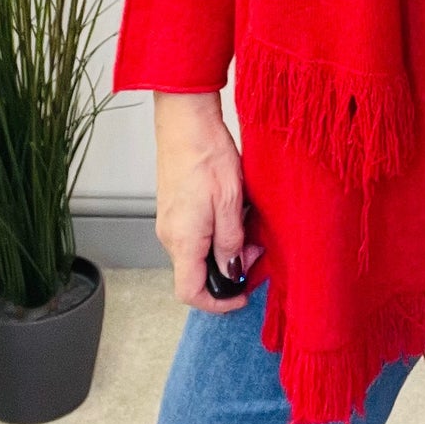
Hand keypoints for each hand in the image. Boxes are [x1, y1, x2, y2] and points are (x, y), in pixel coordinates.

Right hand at [153, 91, 263, 312]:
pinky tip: (233, 212)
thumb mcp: (230, 202)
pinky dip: (215, 233)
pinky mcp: (174, 208)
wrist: (185, 121)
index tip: (242, 295)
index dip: (217, 302)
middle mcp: (170, 236)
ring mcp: (170, 221)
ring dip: (224, 249)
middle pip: (196, 273)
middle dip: (228, 270)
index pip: (190, 292)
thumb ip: (230, 243)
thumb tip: (232, 272)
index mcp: (183, 240)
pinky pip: (194, 234)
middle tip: (255, 251)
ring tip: (248, 226)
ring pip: (197, 253)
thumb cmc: (206, 155)